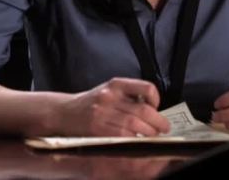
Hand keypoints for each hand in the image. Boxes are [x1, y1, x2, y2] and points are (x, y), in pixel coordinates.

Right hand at [50, 77, 169, 136]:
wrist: (65, 112)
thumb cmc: (91, 103)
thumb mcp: (109, 91)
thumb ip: (128, 96)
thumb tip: (153, 110)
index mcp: (116, 84)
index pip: (145, 88)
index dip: (156, 99)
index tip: (157, 107)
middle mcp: (110, 96)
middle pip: (143, 110)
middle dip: (158, 122)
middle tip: (163, 129)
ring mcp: (103, 113)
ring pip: (135, 125)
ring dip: (148, 134)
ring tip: (152, 137)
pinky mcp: (97, 129)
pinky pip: (122, 136)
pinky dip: (134, 141)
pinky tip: (137, 143)